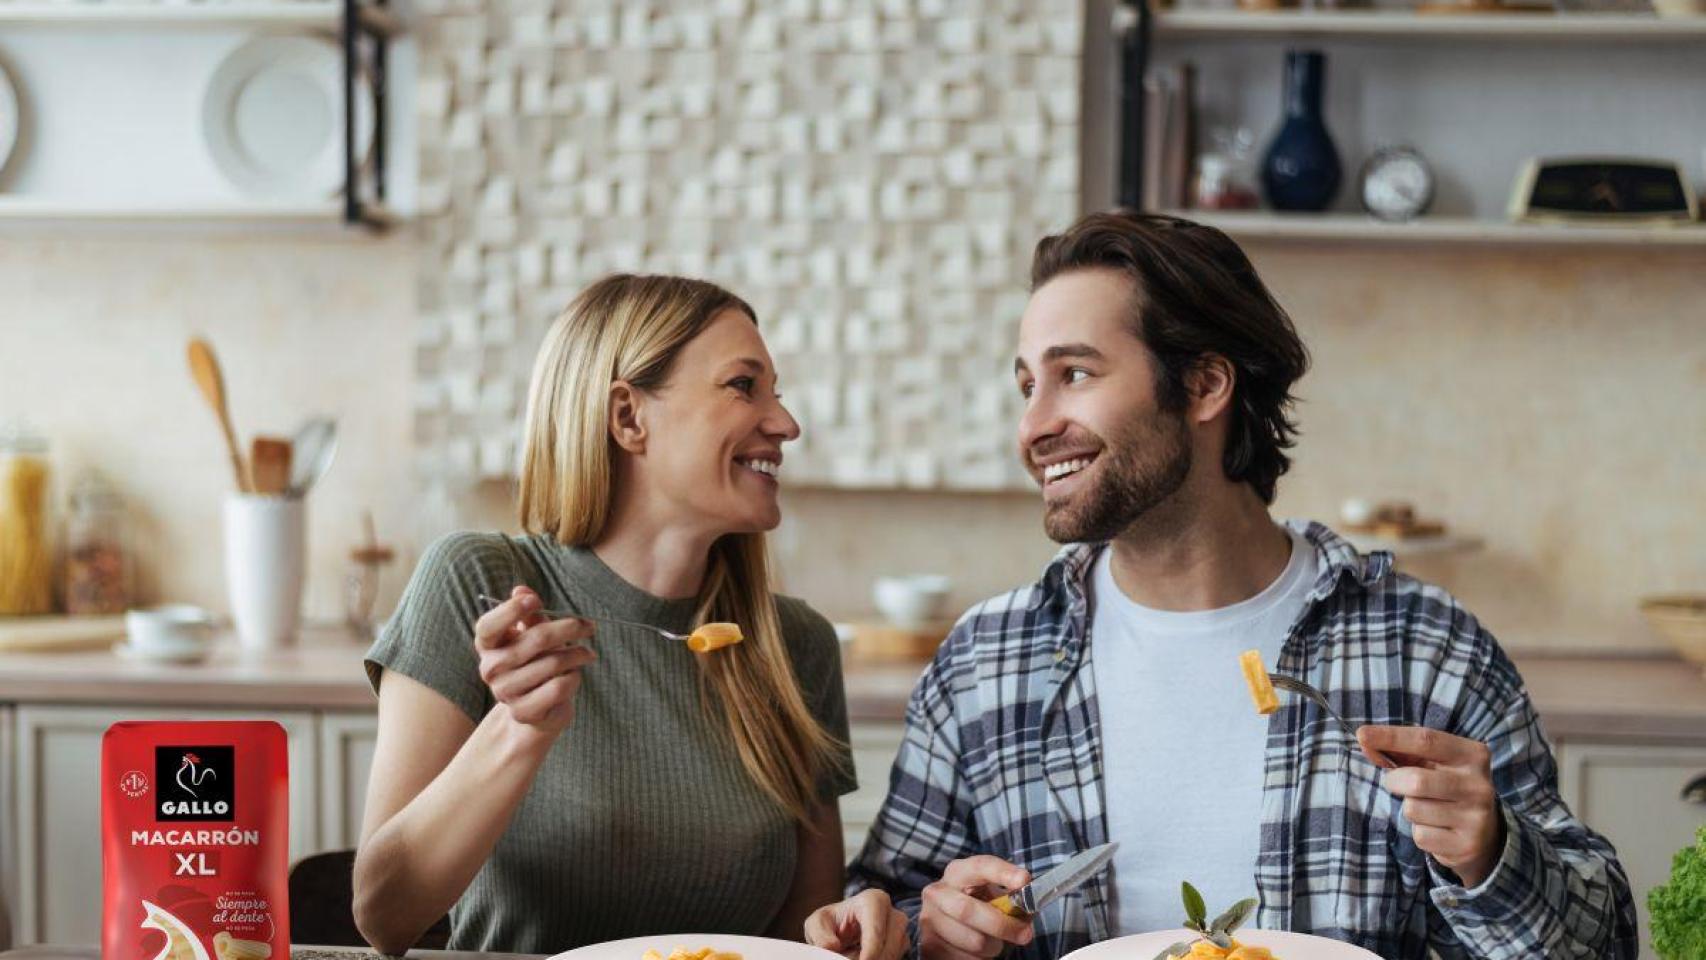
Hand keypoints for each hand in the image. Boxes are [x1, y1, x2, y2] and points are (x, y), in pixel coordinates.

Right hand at [475, 585, 596, 734]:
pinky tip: (574, 676)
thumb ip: (529, 614)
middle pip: (536, 640)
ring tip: (587, 654)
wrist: (539, 709)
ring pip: (552, 663)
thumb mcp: (533, 635)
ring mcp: (504, 692)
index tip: (535, 599)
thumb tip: (521, 589)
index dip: (510, 610)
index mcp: (488, 645)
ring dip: (577, 655)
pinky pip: (558, 687)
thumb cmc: (536, 663)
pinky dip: (574, 678)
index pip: (488, 626)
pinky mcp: (523, 712)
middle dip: (569, 628)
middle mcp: (490, 668)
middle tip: (590, 626)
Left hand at [804, 889, 908, 959]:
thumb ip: (820, 935)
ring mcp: (902, 932)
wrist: (843, 927)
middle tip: (846, 957)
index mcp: (874, 901)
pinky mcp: (902, 947)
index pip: (876, 932)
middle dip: (867, 959)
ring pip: (891, 957)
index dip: (869, 953)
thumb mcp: (817, 924)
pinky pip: (893, 959)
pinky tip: (861, 956)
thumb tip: (832, 946)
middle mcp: (894, 914)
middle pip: (887, 948)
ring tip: (850, 953)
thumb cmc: (831, 922)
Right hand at [919, 856, 1033, 959]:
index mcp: (958, 872)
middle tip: (1026, 934)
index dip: (1003, 872)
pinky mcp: (930, 944)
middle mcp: (938, 892)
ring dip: (993, 946)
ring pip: (973, 940)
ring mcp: (929, 919)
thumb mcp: (993, 896)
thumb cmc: (979, 906)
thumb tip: (1028, 908)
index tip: (1024, 880)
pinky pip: (965, 957)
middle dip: (1001, 925)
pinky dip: (980, 958)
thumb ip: (1011, 898)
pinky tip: (978, 950)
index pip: (980, 866)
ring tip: (994, 942)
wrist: (949, 924)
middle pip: (968, 910)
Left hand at [1358, 724, 1504, 888]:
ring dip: (1409, 809)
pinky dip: (1419, 831)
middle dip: (1394, 782)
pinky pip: (1420, 835)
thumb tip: (1366, 741)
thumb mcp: (1434, 764)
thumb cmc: (1447, 788)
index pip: (1426, 740)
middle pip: (1415, 780)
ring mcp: (1475, 817)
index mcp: (1472, 755)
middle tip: (1397, 783)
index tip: (1362, 734)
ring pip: (1413, 809)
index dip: (1390, 736)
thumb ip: (1402, 752)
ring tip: (1428, 809)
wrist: (1485, 834)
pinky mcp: (1467, 844)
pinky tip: (1437, 829)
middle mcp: (1478, 785)